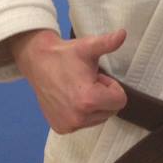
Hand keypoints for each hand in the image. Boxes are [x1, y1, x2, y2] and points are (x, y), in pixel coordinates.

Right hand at [10, 28, 127, 133]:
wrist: (38, 62)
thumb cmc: (66, 55)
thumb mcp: (89, 46)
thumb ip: (108, 43)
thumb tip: (123, 33)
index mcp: (88, 99)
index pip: (120, 101)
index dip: (112, 86)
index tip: (97, 76)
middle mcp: (78, 118)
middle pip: (110, 111)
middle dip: (104, 96)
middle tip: (88, 81)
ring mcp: (68, 125)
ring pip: (98, 118)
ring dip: (94, 104)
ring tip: (79, 88)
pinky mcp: (61, 128)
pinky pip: (84, 123)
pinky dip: (83, 112)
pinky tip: (71, 97)